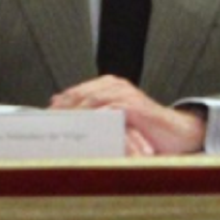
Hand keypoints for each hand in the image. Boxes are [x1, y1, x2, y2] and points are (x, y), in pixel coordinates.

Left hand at [52, 76, 206, 155]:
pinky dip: (93, 119)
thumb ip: (95, 119)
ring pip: (91, 100)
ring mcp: (125, 93)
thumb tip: (67, 121)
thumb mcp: (116, 124)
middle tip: (46, 124)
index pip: (75, 93)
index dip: (58, 105)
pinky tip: (82, 129)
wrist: (177, 134)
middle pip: (79, 94)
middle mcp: (115, 86)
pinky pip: (108, 110)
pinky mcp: (134, 105)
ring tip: (58, 127)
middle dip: (61, 110)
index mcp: (109, 86)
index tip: (42, 119)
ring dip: (73, 114)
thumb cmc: (146, 131)